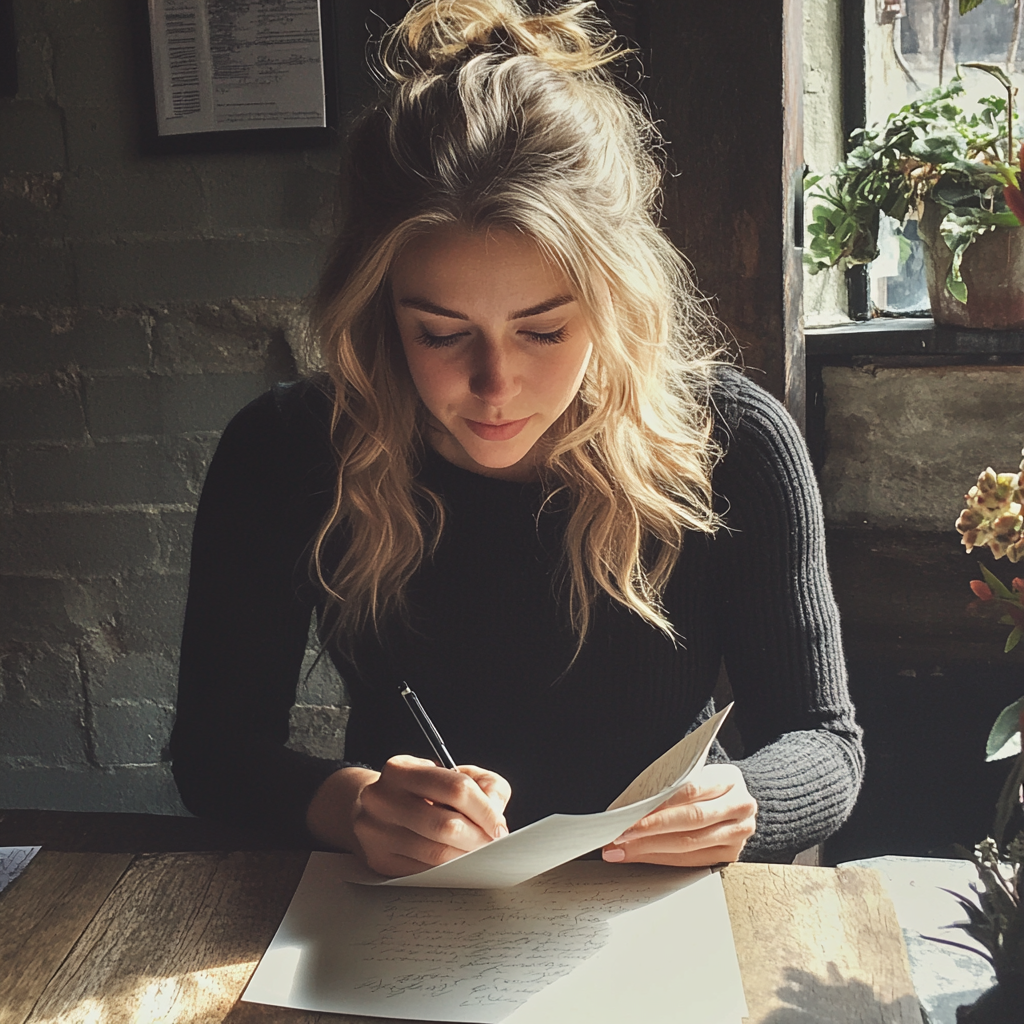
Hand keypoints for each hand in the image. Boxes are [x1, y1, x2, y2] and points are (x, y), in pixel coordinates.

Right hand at [306, 756, 510, 876]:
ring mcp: (376, 832)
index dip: (486, 810)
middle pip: (446, 825)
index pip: (456, 789)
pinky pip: (424, 872)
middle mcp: (381, 799)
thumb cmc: (421, 790)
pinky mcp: (378, 860)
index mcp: (400, 769)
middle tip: (493, 845)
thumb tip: (495, 814)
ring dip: (467, 858)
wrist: (374, 807)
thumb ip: (484, 784)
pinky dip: (449, 871)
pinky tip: (458, 863)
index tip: (499, 827)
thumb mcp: (451, 772)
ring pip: (436, 853)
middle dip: (478, 838)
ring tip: (479, 854)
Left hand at [601, 764, 756, 866]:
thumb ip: (669, 785)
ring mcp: (738, 835)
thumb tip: (627, 803)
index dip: (658, 803)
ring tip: (622, 848)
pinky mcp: (730, 855)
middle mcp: (740, 808)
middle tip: (619, 834)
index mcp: (730, 780)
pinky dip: (662, 858)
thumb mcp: (693, 773)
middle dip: (650, 829)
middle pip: (690, 820)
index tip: (627, 811)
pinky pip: (691, 860)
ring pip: (689, 843)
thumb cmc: (705, 783)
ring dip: (650, 847)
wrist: (733, 798)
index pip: (690, 791)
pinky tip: (640, 855)